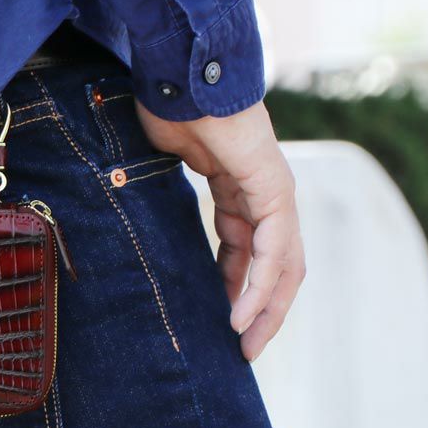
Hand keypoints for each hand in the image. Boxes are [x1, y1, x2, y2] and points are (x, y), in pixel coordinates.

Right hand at [136, 100, 304, 361]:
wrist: (177, 76)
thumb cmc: (167, 116)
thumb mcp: (167, 176)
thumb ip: (171, 206)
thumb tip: (144, 235)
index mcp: (241, 195)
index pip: (250, 255)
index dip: (239, 292)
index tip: (222, 327)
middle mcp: (264, 198)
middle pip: (276, 267)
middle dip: (261, 311)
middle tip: (242, 351)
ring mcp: (273, 192)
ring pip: (282, 265)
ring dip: (264, 309)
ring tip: (243, 344)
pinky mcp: (273, 188)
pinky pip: (273, 247)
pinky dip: (258, 284)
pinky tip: (241, 313)